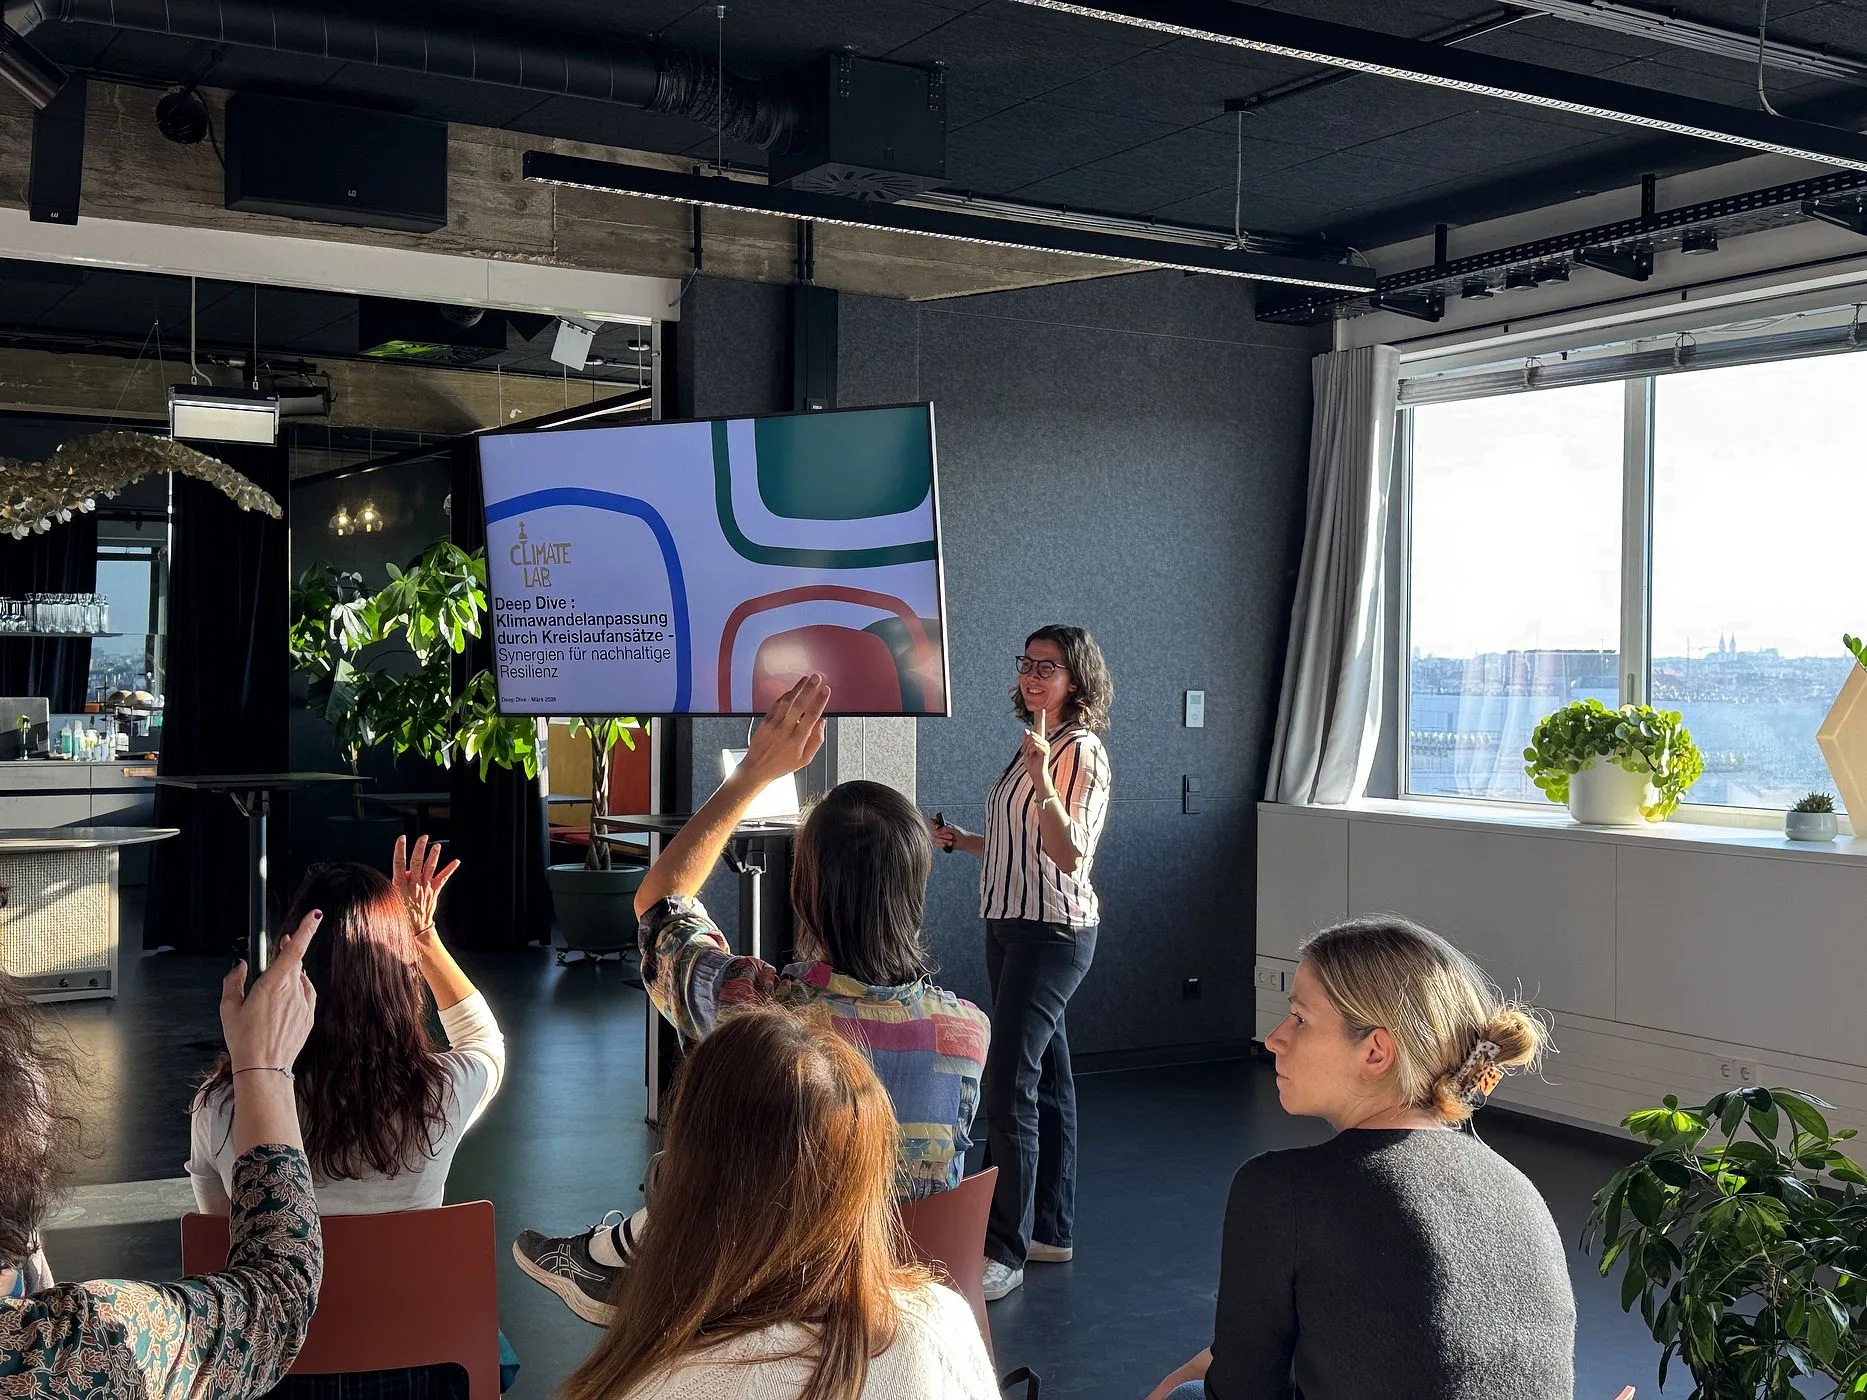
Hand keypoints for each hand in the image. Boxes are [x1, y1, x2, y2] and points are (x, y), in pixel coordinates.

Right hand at [222, 909, 319, 1073]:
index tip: (315, 915)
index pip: (294, 950)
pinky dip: (298, 990)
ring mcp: (303, 1004)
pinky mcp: (309, 1016)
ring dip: (291, 975)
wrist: (264, 1068)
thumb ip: (233, 982)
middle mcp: (292, 991)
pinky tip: (286, 998)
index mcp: (273, 984)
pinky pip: (306, 995)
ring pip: (300, 979)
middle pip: (296, 962)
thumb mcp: (228, 1008)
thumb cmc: (243, 1039)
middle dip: (290, 951)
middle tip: (282, 943)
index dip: (306, 930)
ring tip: (274, 985)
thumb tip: (240, 966)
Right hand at [393, 834, 459, 951]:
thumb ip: (399, 881)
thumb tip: (405, 870)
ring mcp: (425, 887)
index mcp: (399, 884)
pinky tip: (456, 861)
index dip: (399, 849)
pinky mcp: (434, 891)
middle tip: (423, 837)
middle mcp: (413, 884)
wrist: (414, 928)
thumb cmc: (400, 911)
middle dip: (420, 848)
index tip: (401, 838)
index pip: (398, 863)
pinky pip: (443, 878)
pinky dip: (450, 869)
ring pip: (430, 868)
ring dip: (434, 856)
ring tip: (437, 845)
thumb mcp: (392, 896)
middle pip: (416, 862)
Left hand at [739, 674, 830, 787]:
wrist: (756, 768)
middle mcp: (785, 729)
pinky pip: (776, 704)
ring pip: (787, 701)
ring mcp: (773, 724)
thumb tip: (822, 722)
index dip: (820, 701)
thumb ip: (816, 740)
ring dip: (797, 688)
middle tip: (817, 677)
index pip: (812, 716)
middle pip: (799, 705)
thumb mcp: (804, 759)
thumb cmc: (781, 765)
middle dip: (809, 689)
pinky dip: (785, 695)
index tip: (826, 690)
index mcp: (797, 739)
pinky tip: (793, 690)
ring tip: (806, 679)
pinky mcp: (765, 721)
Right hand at [929, 815, 972, 851]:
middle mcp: (939, 829)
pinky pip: (935, 844)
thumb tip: (937, 831)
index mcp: (942, 823)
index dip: (932, 823)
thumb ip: (945, 828)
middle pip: (933, 832)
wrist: (964, 842)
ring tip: (950, 841)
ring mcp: (938, 836)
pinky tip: (946, 845)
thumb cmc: (960, 833)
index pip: (932, 820)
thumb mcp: (953, 828)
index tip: (937, 827)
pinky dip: (941, 845)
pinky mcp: (939, 843)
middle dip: (942, 835)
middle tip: (951, 836)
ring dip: (943, 841)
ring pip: (934, 839)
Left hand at [1021, 707, 1053, 791]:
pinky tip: (1033, 756)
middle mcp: (1044, 741)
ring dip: (1027, 749)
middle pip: (1030, 735)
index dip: (1040, 717)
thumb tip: (1026, 730)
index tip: (1041, 708)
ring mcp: (1045, 745)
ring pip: (1030, 740)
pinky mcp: (1045, 750)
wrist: (1036, 774)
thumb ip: (1026, 741)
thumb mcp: (1026, 751)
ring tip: (1031, 756)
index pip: (1040, 727)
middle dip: (1025, 745)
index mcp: (1040, 740)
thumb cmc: (1032, 764)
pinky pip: (1033, 745)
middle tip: (1027, 753)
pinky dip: (1029, 751)